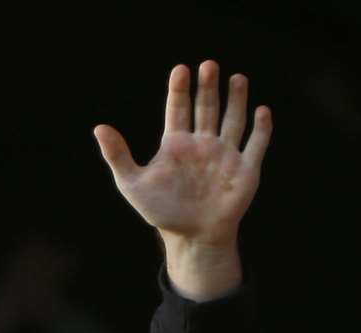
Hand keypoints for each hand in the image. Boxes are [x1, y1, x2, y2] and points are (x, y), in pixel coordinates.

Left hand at [95, 61, 270, 297]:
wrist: (193, 238)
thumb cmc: (162, 211)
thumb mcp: (132, 184)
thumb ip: (117, 155)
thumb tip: (99, 128)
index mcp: (177, 143)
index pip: (178, 108)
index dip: (179, 89)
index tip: (180, 70)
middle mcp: (202, 143)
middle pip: (206, 107)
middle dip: (208, 87)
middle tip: (208, 65)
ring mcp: (225, 154)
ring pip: (233, 119)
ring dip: (236, 99)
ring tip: (237, 78)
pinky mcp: (245, 169)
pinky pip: (256, 144)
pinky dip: (261, 128)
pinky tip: (262, 111)